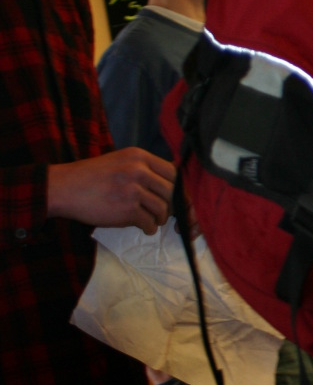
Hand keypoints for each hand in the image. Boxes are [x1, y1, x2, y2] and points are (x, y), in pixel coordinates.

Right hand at [47, 148, 174, 234]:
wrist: (63, 188)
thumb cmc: (91, 177)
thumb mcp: (120, 161)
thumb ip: (143, 168)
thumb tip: (169, 184)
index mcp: (139, 156)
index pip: (173, 172)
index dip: (177, 188)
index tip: (174, 198)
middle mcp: (139, 170)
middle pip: (171, 191)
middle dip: (171, 205)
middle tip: (164, 212)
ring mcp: (133, 189)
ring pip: (162, 208)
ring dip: (160, 218)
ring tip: (153, 221)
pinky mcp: (127, 209)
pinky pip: (149, 222)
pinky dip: (149, 228)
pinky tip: (145, 228)